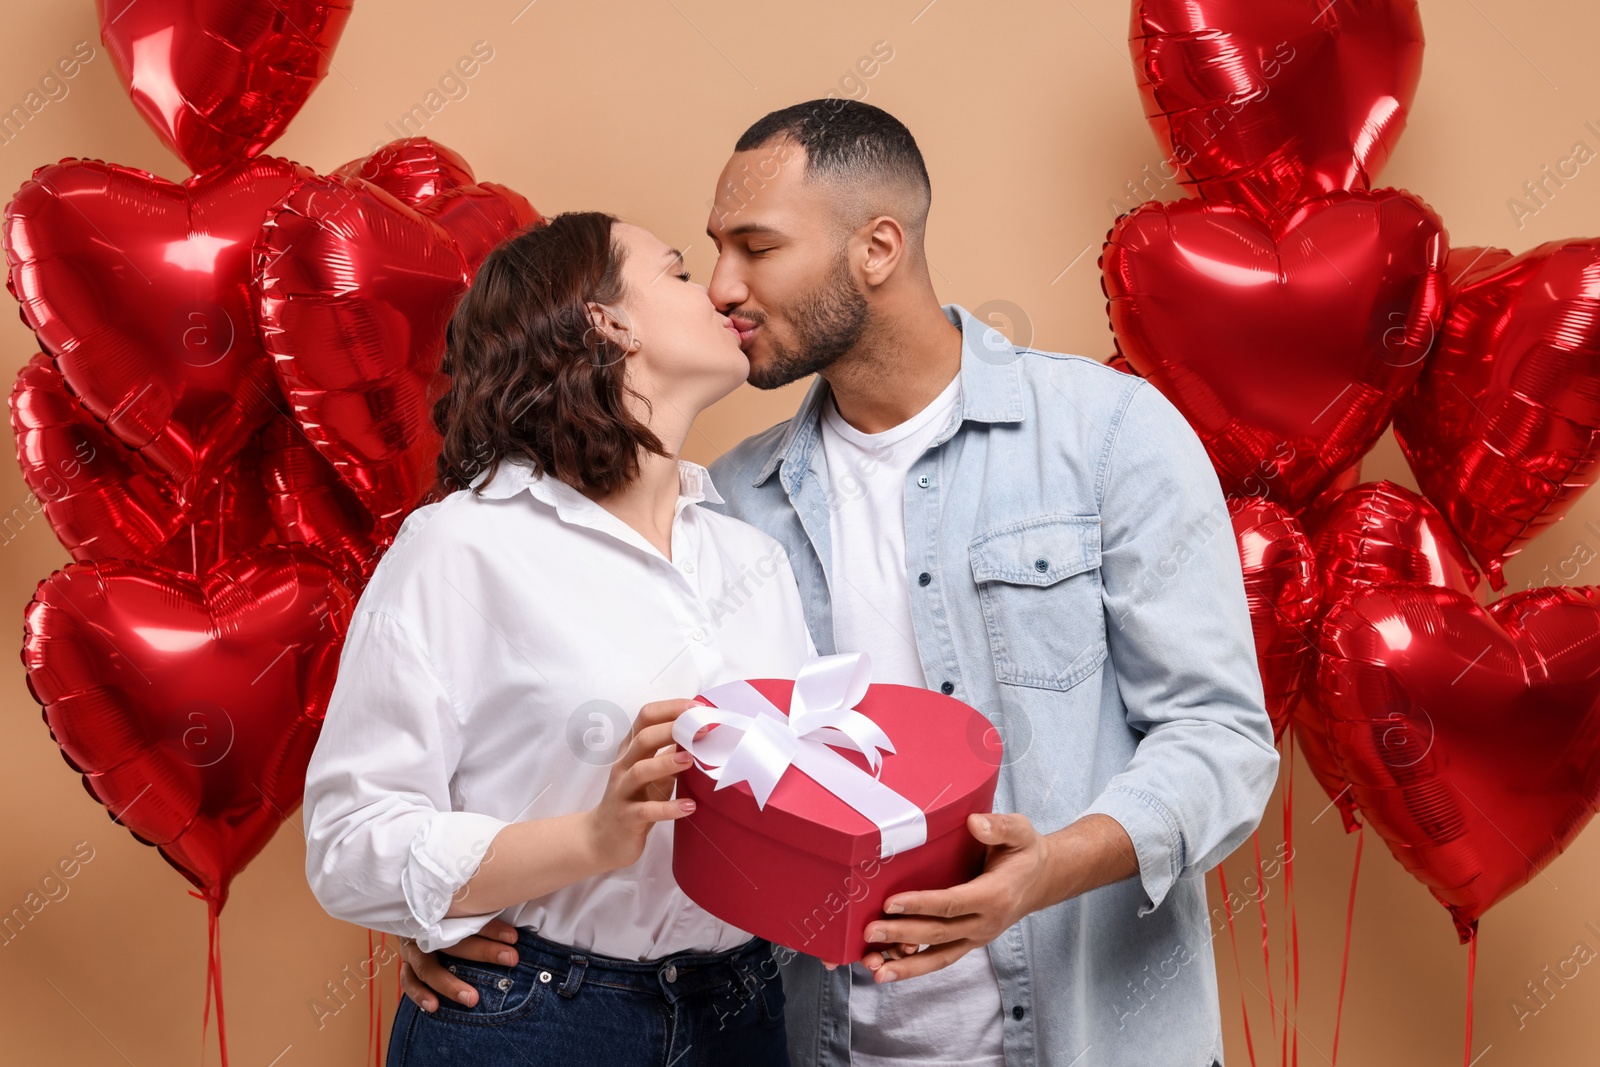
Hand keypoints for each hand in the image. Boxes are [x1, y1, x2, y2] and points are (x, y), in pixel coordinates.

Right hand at [398, 917, 520, 1011]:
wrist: (414, 909)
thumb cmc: (450, 910)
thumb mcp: (462, 906)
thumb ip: (482, 911)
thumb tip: (513, 918)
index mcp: (441, 909)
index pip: (467, 917)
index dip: (491, 927)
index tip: (513, 938)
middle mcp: (425, 926)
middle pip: (453, 940)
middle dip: (483, 951)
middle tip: (510, 959)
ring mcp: (413, 946)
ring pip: (428, 966)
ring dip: (449, 984)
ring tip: (471, 999)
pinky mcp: (406, 962)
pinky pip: (408, 980)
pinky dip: (419, 994)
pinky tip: (433, 1006)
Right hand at [583, 698, 699, 871]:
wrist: (602, 838)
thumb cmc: (635, 799)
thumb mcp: (653, 772)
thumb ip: (671, 753)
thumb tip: (702, 734)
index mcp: (631, 749)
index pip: (646, 717)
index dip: (671, 709)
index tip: (698, 708)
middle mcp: (624, 765)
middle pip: (643, 739)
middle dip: (671, 730)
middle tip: (701, 730)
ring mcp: (623, 791)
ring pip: (641, 771)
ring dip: (667, 763)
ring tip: (691, 760)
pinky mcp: (627, 817)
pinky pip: (646, 810)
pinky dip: (668, 808)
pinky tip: (689, 807)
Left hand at [857, 812, 1055, 982]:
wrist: (1042, 880)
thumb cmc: (1025, 852)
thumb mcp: (1020, 831)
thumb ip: (999, 826)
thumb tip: (974, 823)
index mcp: (995, 895)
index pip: (952, 903)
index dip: (920, 904)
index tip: (889, 903)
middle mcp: (986, 923)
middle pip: (939, 934)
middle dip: (901, 934)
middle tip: (868, 932)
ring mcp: (977, 937)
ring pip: (938, 957)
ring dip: (905, 964)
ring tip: (874, 970)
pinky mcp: (968, 942)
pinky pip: (940, 959)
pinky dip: (914, 966)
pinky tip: (887, 968)